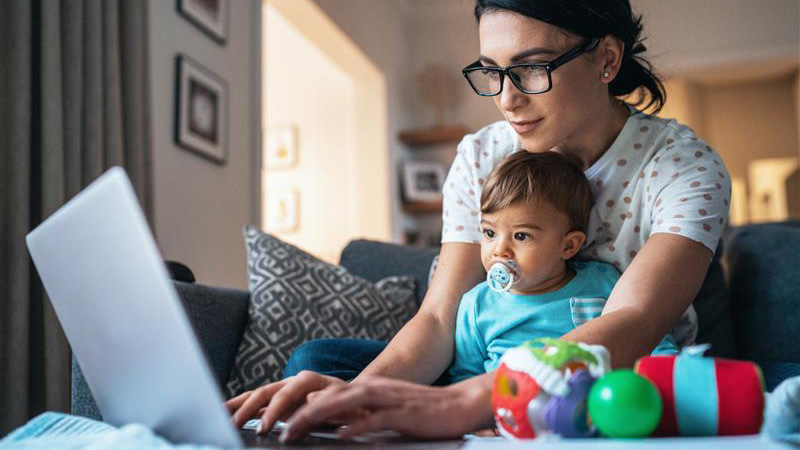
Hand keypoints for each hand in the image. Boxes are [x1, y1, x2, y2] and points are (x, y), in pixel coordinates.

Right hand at [225, 370, 345, 432]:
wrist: (352, 402)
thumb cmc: (351, 406)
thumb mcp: (347, 404)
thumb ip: (330, 402)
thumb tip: (311, 398)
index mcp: (309, 381)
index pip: (287, 393)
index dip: (275, 410)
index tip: (266, 428)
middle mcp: (292, 382)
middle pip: (265, 392)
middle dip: (249, 409)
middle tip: (236, 426)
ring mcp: (282, 391)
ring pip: (256, 396)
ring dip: (238, 406)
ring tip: (219, 416)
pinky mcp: (277, 403)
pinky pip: (254, 404)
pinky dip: (239, 407)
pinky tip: (224, 414)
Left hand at [280, 374, 493, 441]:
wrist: (460, 404)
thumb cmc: (421, 412)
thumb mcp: (384, 411)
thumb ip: (358, 414)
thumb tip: (330, 422)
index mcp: (366, 389)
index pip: (325, 396)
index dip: (298, 408)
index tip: (275, 422)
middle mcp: (373, 390)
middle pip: (327, 398)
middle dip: (298, 414)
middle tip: (274, 429)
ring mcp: (388, 400)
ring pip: (345, 405)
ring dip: (317, 417)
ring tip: (294, 431)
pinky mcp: (404, 413)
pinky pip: (377, 419)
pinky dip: (357, 426)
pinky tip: (341, 434)